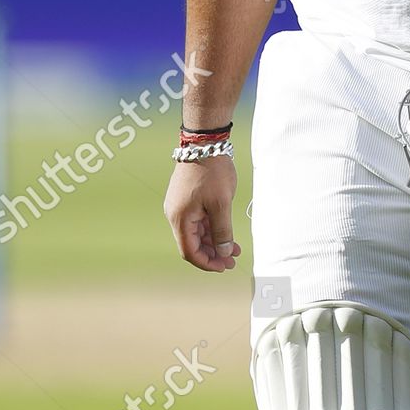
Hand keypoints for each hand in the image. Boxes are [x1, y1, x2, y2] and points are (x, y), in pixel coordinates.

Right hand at [164, 155, 241, 271]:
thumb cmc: (213, 172)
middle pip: (192, 243)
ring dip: (214, 241)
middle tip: (233, 261)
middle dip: (213, 253)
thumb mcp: (221, 204)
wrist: (205, 143)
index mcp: (180, 218)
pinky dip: (211, 228)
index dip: (207, 263)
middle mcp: (175, 214)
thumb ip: (222, 231)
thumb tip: (224, 253)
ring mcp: (180, 206)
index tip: (224, 267)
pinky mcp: (187, 198)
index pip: (189, 251)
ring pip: (196, 232)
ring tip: (234, 249)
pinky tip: (226, 233)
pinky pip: (198, 220)